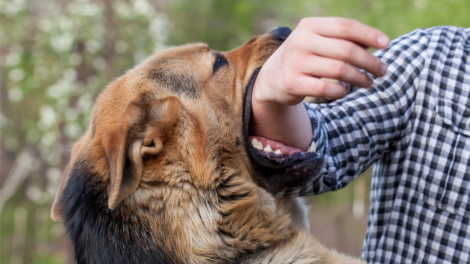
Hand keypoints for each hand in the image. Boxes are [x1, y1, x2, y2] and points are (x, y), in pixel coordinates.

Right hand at [251, 17, 389, 149]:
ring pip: (340, 70)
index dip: (369, 34)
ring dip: (360, 78)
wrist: (271, 78)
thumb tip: (378, 43)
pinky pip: (327, 88)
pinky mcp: (293, 83)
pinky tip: (346, 90)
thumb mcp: (318, 42)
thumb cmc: (304, 57)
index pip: (345, 27)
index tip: (386, 45)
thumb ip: (343, 40)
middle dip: (370, 62)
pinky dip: (342, 91)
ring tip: (369, 83)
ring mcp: (296, 62)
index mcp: (310, 26)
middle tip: (382, 71)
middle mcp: (301, 41)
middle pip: (346, 50)